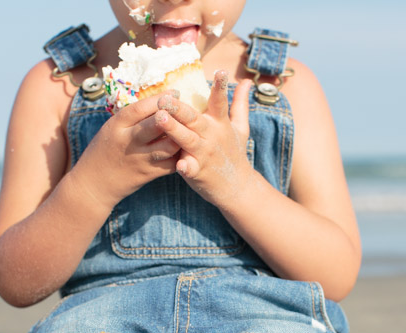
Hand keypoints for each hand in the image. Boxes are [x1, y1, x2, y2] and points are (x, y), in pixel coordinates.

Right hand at [72, 93, 181, 208]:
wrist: (93, 184)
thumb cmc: (103, 151)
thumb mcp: (111, 129)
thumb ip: (132, 118)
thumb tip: (159, 102)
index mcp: (116, 126)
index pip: (141, 108)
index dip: (160, 99)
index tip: (174, 93)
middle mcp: (128, 141)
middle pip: (158, 124)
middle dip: (174, 115)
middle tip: (186, 110)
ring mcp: (140, 159)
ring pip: (169, 145)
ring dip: (181, 136)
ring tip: (187, 129)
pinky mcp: (148, 174)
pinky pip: (171, 163)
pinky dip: (180, 155)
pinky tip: (183, 148)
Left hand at [154, 72, 255, 205]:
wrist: (238, 187)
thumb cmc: (234, 153)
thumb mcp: (241, 128)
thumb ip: (240, 103)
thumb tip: (247, 81)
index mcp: (220, 123)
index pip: (220, 101)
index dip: (221, 87)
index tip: (221, 71)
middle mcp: (212, 136)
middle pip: (195, 119)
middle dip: (180, 108)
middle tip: (165, 97)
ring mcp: (205, 154)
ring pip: (187, 139)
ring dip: (174, 130)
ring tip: (159, 118)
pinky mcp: (198, 172)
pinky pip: (190, 168)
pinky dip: (185, 167)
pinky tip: (180, 165)